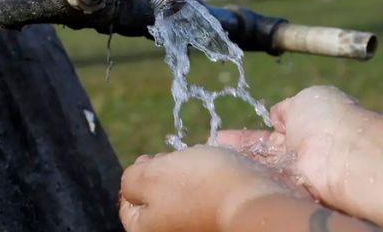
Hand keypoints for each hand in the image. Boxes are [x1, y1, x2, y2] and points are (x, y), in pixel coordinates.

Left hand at [119, 145, 301, 231]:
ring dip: (189, 176)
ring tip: (202, 164)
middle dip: (165, 173)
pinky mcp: (219, 222)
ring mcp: (197, 228)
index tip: (153, 158)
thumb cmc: (199, 187)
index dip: (138, 174)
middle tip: (178, 160)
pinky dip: (210, 183)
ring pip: (183, 196)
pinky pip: (207, 198)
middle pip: (157, 199)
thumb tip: (132, 182)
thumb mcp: (150, 175)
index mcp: (146, 230)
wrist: (254, 201)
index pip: (128, 204)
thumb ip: (130, 179)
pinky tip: (219, 173)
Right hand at [218, 85, 375, 207]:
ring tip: (210, 162)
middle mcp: (299, 153)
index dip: (246, 136)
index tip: (222, 137)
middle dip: (236, 152)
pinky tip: (223, 176)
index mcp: (305, 126)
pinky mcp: (292, 192)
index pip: (269, 133)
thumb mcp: (305, 99)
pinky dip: (246, 179)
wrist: (346, 154)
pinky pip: (264, 184)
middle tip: (211, 150)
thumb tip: (275, 114)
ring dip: (237, 165)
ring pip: (260, 169)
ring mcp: (294, 174)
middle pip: (261, 155)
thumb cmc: (329, 120)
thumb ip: (287, 108)